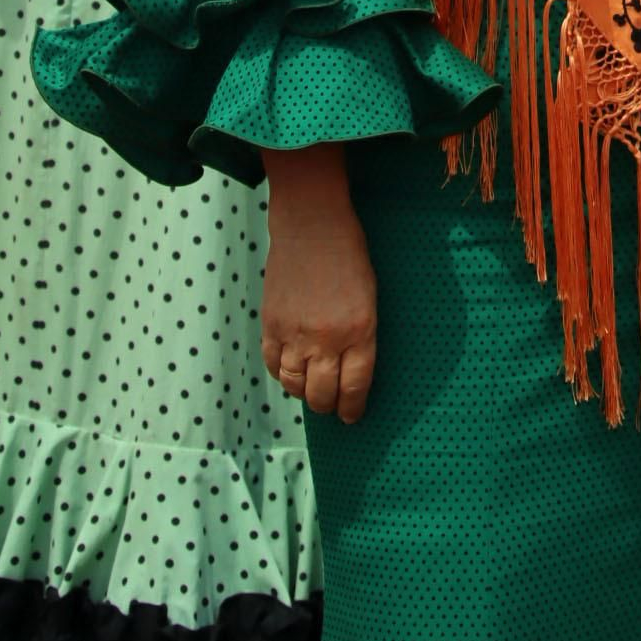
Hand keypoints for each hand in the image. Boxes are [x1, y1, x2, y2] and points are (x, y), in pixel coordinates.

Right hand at [261, 191, 376, 423]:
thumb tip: (350, 373)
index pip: (355, 387)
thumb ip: (360, 336)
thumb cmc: (349, 256)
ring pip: (294, 385)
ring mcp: (295, 333)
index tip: (351, 416)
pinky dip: (281, 373)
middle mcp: (326, 338)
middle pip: (322, 394)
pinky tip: (290, 369)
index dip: (352, 408)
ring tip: (311, 389)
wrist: (312, 224)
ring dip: (303, 393)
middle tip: (331, 406)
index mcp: (359, 330)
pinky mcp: (271, 325)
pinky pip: (273, 365)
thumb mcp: (369, 297)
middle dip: (328, 406)